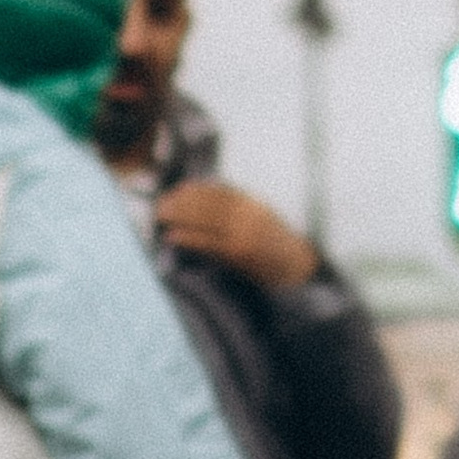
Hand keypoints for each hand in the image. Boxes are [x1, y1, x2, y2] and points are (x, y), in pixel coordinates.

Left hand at [154, 182, 319, 291]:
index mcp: (254, 204)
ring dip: (181, 216)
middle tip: (162, 202)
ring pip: (206, 220)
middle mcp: (248, 214)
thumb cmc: (278, 246)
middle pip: (209, 204)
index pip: (220, 191)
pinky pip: (208, 243)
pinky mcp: (238, 253)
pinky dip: (189, 237)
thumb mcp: (263, 218)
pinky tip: (173, 236)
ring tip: (161, 215)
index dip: (197, 189)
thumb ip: (241, 207)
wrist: (297, 269)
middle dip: (183, 201)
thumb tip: (211, 199)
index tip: (179, 189)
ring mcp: (244, 233)